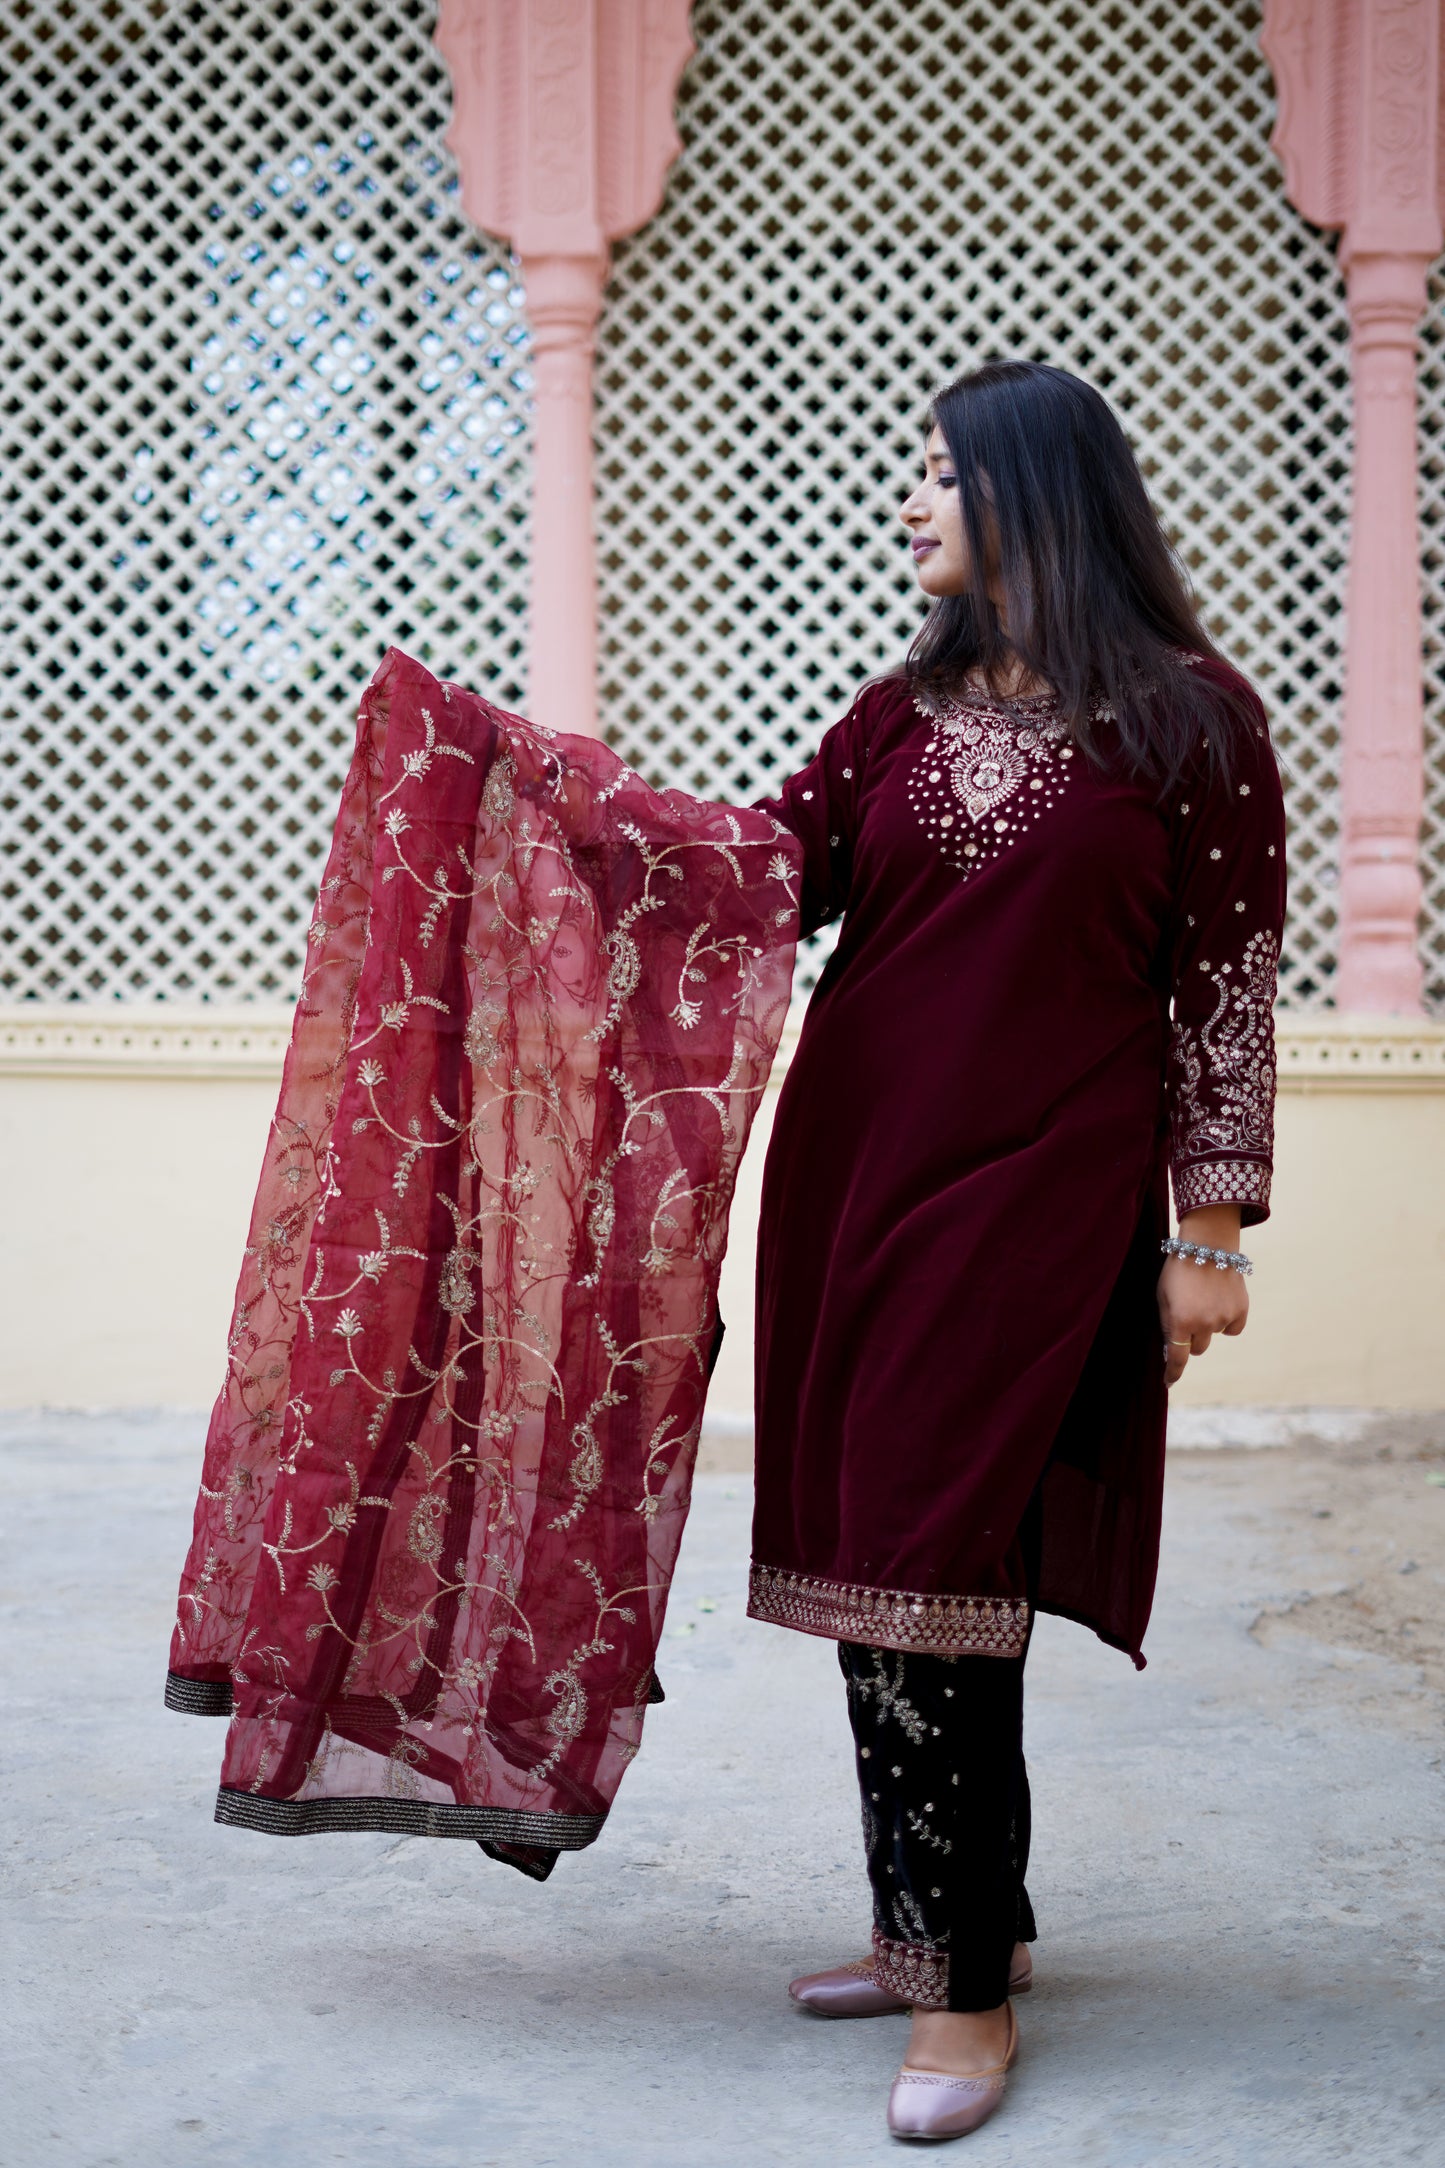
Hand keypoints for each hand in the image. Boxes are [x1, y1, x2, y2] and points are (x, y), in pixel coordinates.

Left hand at [1158, 1206, 1248, 1386]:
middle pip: (1197, 1348)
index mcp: (1180, 1320)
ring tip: (1204, 1298)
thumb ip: (1168, 1324)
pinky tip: (1220, 1301)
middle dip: (1190, 1337)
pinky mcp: (1241, 1310)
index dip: (1173, 1372)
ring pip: (1214, 1336)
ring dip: (1208, 1324)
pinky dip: (1226, 1320)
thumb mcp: (1162, 1296)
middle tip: (1188, 1314)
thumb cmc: (1178, 1270)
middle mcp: (1204, 1323)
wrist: (1207, 1243)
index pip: (1177, 1358)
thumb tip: (1172, 1352)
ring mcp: (1224, 1317)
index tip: (1168, 1382)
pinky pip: (1232, 1329)